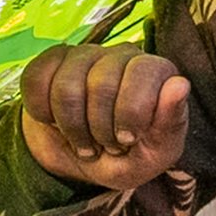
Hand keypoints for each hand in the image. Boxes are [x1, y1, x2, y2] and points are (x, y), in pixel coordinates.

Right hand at [18, 44, 190, 191]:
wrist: (80, 161)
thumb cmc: (126, 156)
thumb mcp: (154, 156)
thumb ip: (171, 125)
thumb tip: (180, 85)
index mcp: (156, 71)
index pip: (142, 74)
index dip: (130, 115)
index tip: (127, 139)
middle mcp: (122, 54)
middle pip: (101, 84)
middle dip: (99, 129)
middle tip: (104, 145)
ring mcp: (85, 54)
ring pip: (66, 86)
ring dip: (71, 128)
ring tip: (84, 140)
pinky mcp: (50, 61)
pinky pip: (36, 80)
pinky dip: (42, 113)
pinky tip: (55, 122)